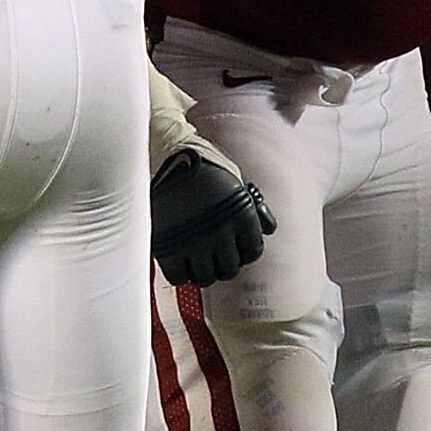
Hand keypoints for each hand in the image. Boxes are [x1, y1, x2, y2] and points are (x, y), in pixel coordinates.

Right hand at [146, 66, 275, 285]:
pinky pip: (178, 276)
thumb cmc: (202, 163)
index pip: (253, 252)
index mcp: (243, 216)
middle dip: (223, 264)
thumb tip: (266, 229)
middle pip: (230, 269)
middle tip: (214, 256)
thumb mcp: (236, 179)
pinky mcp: (169, 246)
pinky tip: (179, 260)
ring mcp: (195, 242)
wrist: (164, 153)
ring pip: (205, 277)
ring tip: (196, 260)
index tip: (235, 249)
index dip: (244, 252)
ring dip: (203, 271)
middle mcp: (222, 232)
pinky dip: (180, 272)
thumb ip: (252, 207)